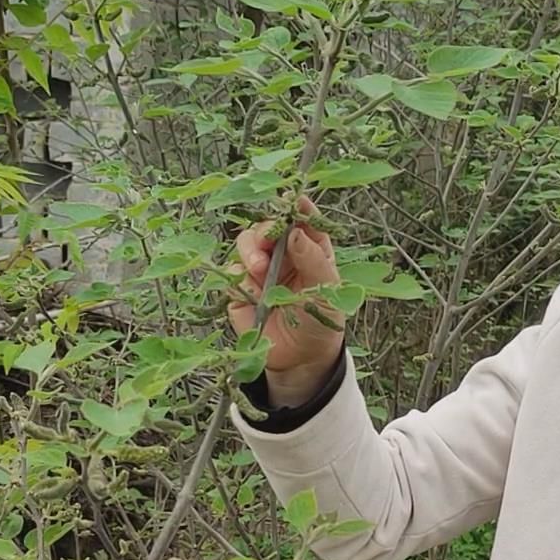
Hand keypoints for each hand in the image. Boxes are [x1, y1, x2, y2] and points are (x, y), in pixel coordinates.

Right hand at [228, 194, 345, 406]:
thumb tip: (295, 232)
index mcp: (309, 248)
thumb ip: (313, 260)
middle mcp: (282, 253)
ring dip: (249, 250)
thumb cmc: (321, 322)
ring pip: (244, 243)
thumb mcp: (327, 291)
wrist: (300, 359)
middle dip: (264, 230)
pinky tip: (252, 293)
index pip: (301, 219)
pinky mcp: (240, 288)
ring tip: (258, 268)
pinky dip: (239, 278)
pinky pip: (231, 272)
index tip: (291, 200)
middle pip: (266, 226)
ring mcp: (259, 270)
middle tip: (266, 244)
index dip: (296, 207)